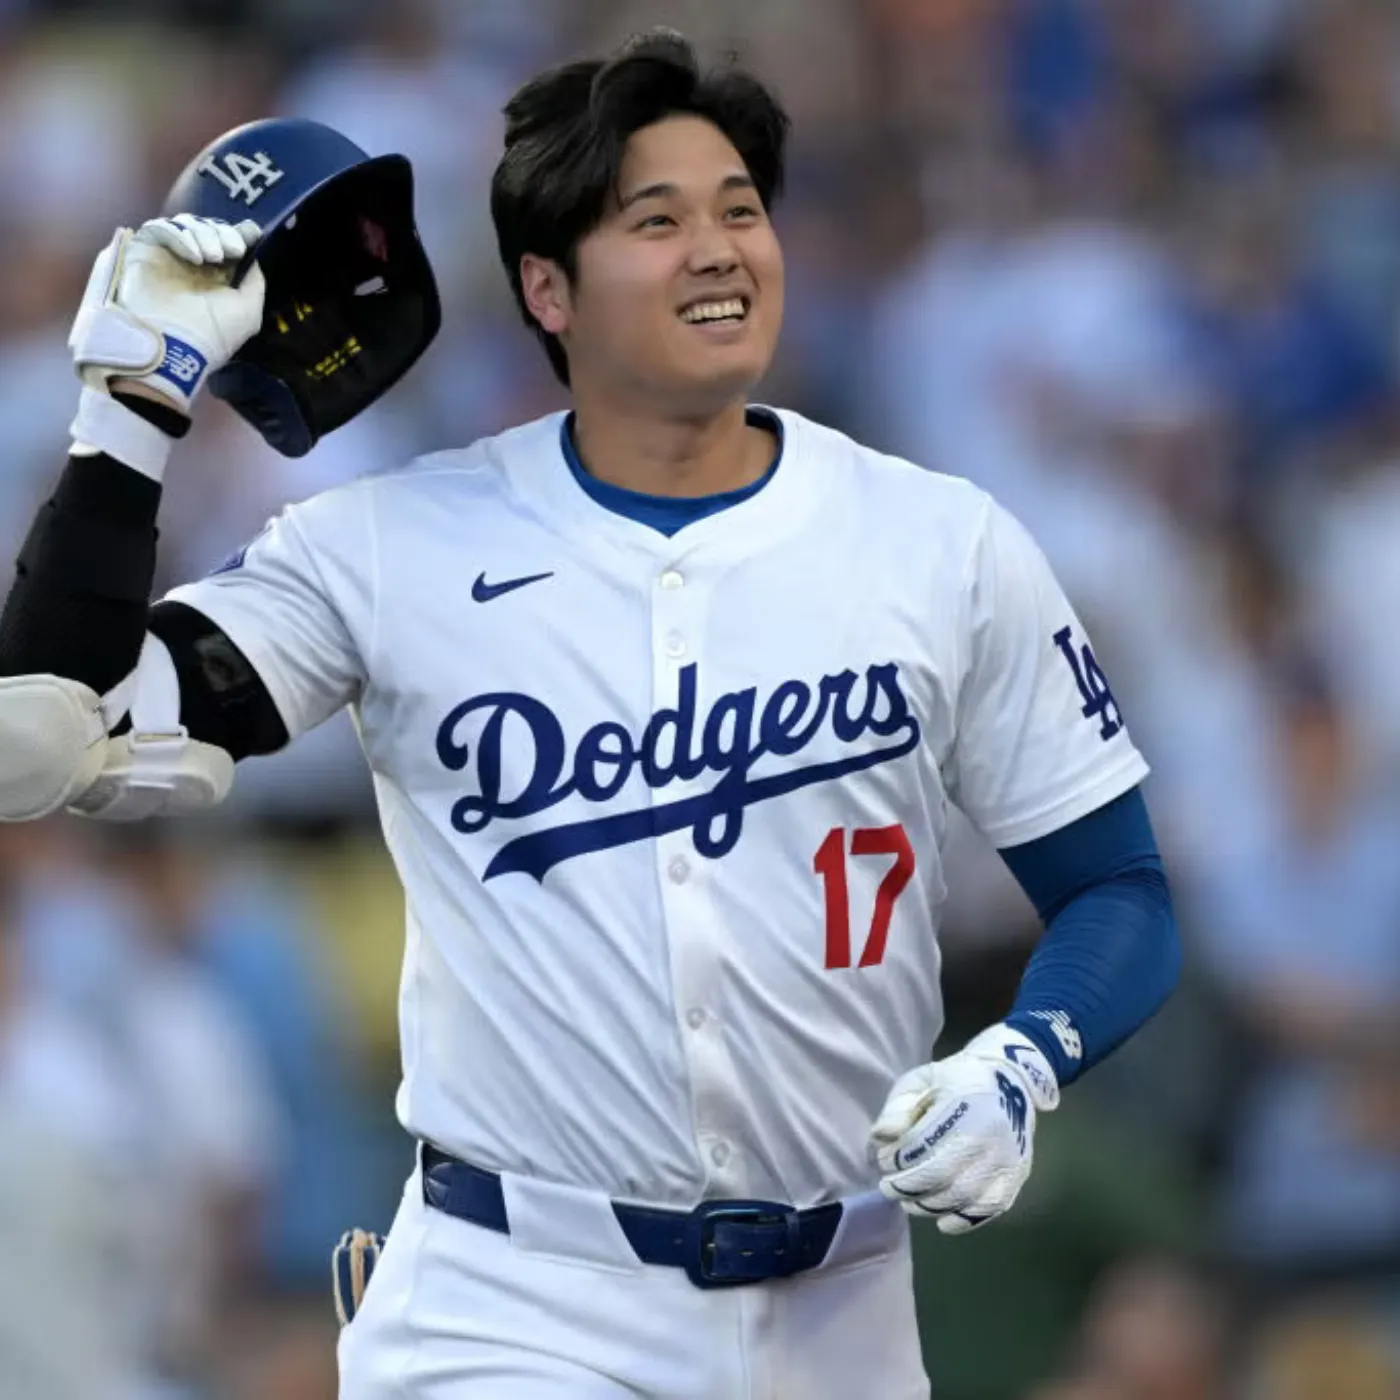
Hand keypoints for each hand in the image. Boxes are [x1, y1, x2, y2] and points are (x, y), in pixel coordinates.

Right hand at [68, 214, 264, 415]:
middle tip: (232, 250)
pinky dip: (180, 236)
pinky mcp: (144, 251)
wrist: (174, 347)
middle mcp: (191, 265)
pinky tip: (195, 257)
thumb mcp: (248, 311)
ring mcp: (167, 257)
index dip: (239, 234)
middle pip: (208, 229)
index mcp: (216, 277)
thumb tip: (253, 257)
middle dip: (223, 234)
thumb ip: (254, 282)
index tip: (251, 232)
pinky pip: (160, 229)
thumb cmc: (214, 334)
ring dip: (204, 235)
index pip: (226, 242)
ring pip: (186, 225)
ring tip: (211, 257)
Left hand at [869, 1023, 1058, 1233]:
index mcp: (963, 1103)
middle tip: (889, 1187)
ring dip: (928, 1205)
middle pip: (940, 1174)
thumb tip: (881, 1136)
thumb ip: (899, 1107)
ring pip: (961, 1196)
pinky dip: (964, 1221)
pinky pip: (989, 1209)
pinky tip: (942, 1220)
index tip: (884, 1159)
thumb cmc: (955, 1080)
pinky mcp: (1015, 1176)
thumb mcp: (921, 1080)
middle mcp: (988, 1134)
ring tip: (909, 1201)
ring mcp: (1005, 1158)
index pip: (920, 1143)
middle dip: (906, 1186)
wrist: (1009, 1082)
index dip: (896, 1158)